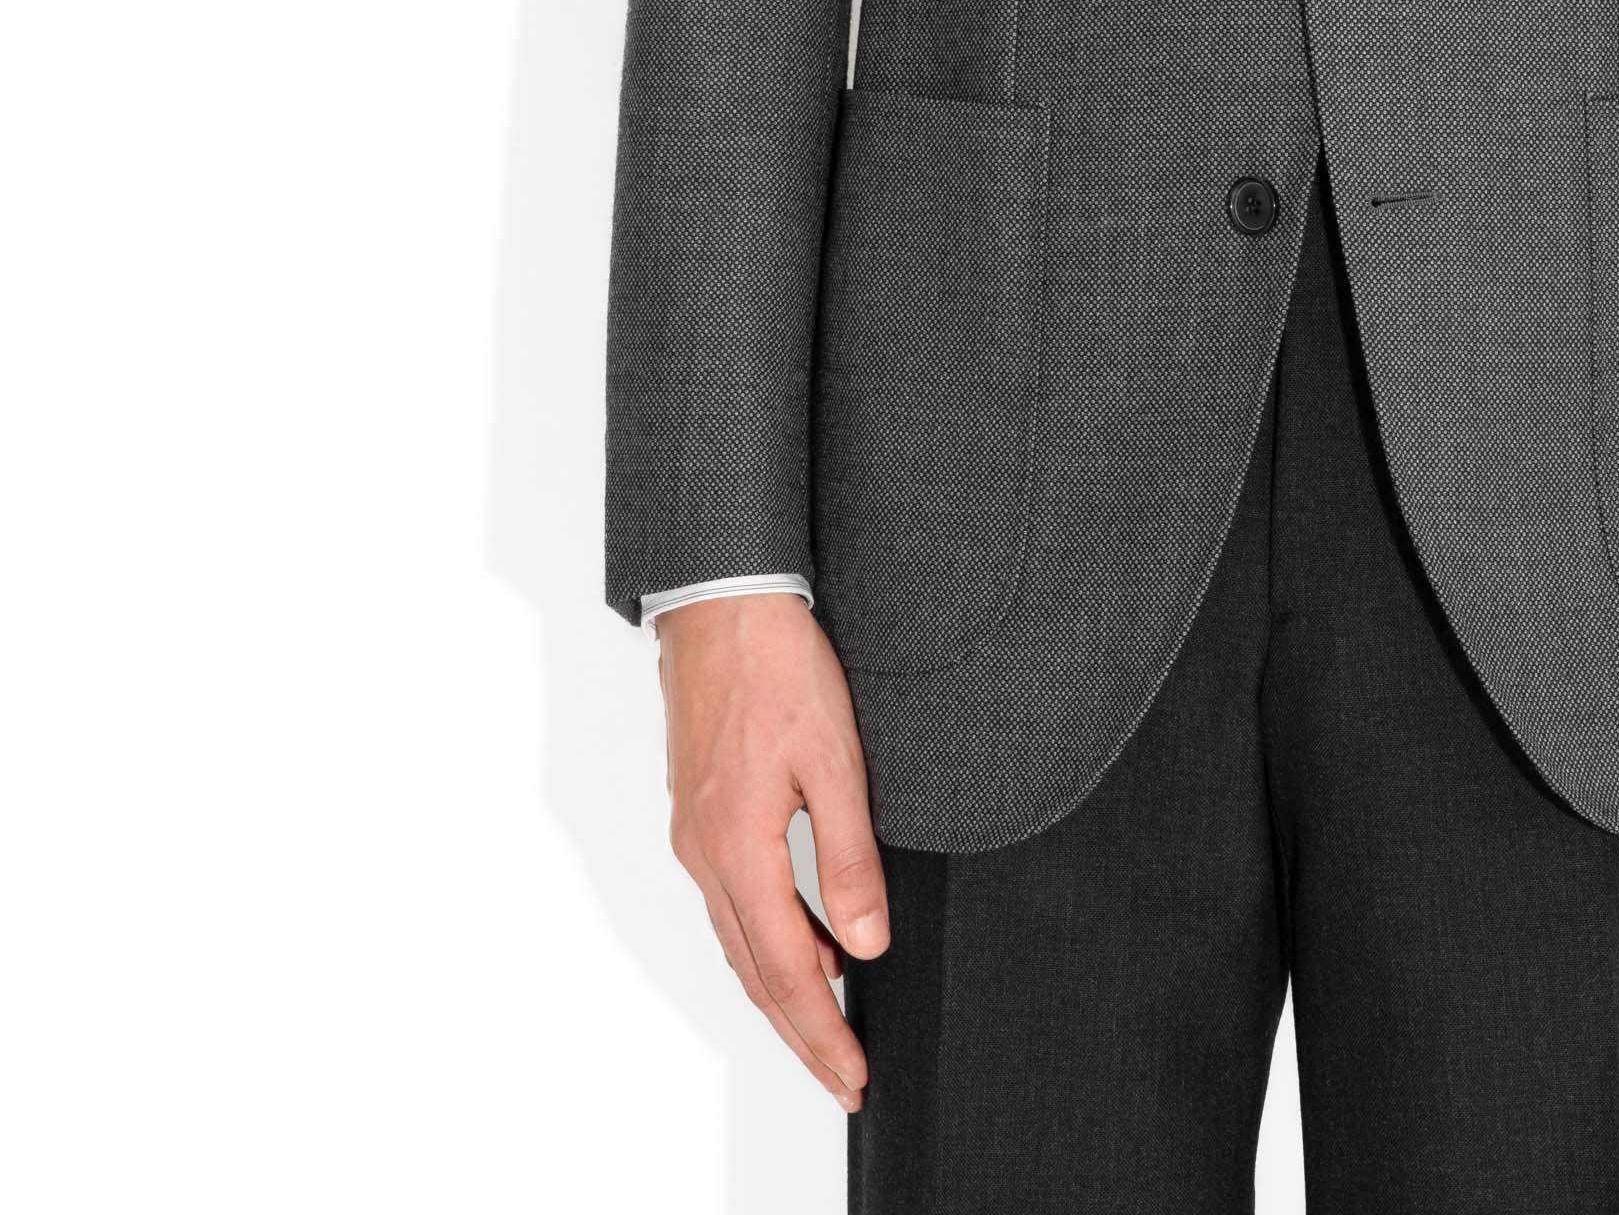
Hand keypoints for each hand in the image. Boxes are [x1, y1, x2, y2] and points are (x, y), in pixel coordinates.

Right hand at [658, 592, 887, 1110]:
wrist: (722, 601)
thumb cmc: (780, 665)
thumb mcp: (835, 758)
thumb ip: (847, 854)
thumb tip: (862, 942)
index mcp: (738, 846)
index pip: (784, 969)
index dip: (821, 1030)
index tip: (852, 1076)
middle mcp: (705, 852)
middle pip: (755, 971)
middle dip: (801, 1031)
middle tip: (843, 1078)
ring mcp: (696, 832)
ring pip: (740, 939)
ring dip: (783, 989)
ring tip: (831, 1025)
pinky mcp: (701, 810)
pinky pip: (734, 900)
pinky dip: (768, 938)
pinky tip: (805, 939)